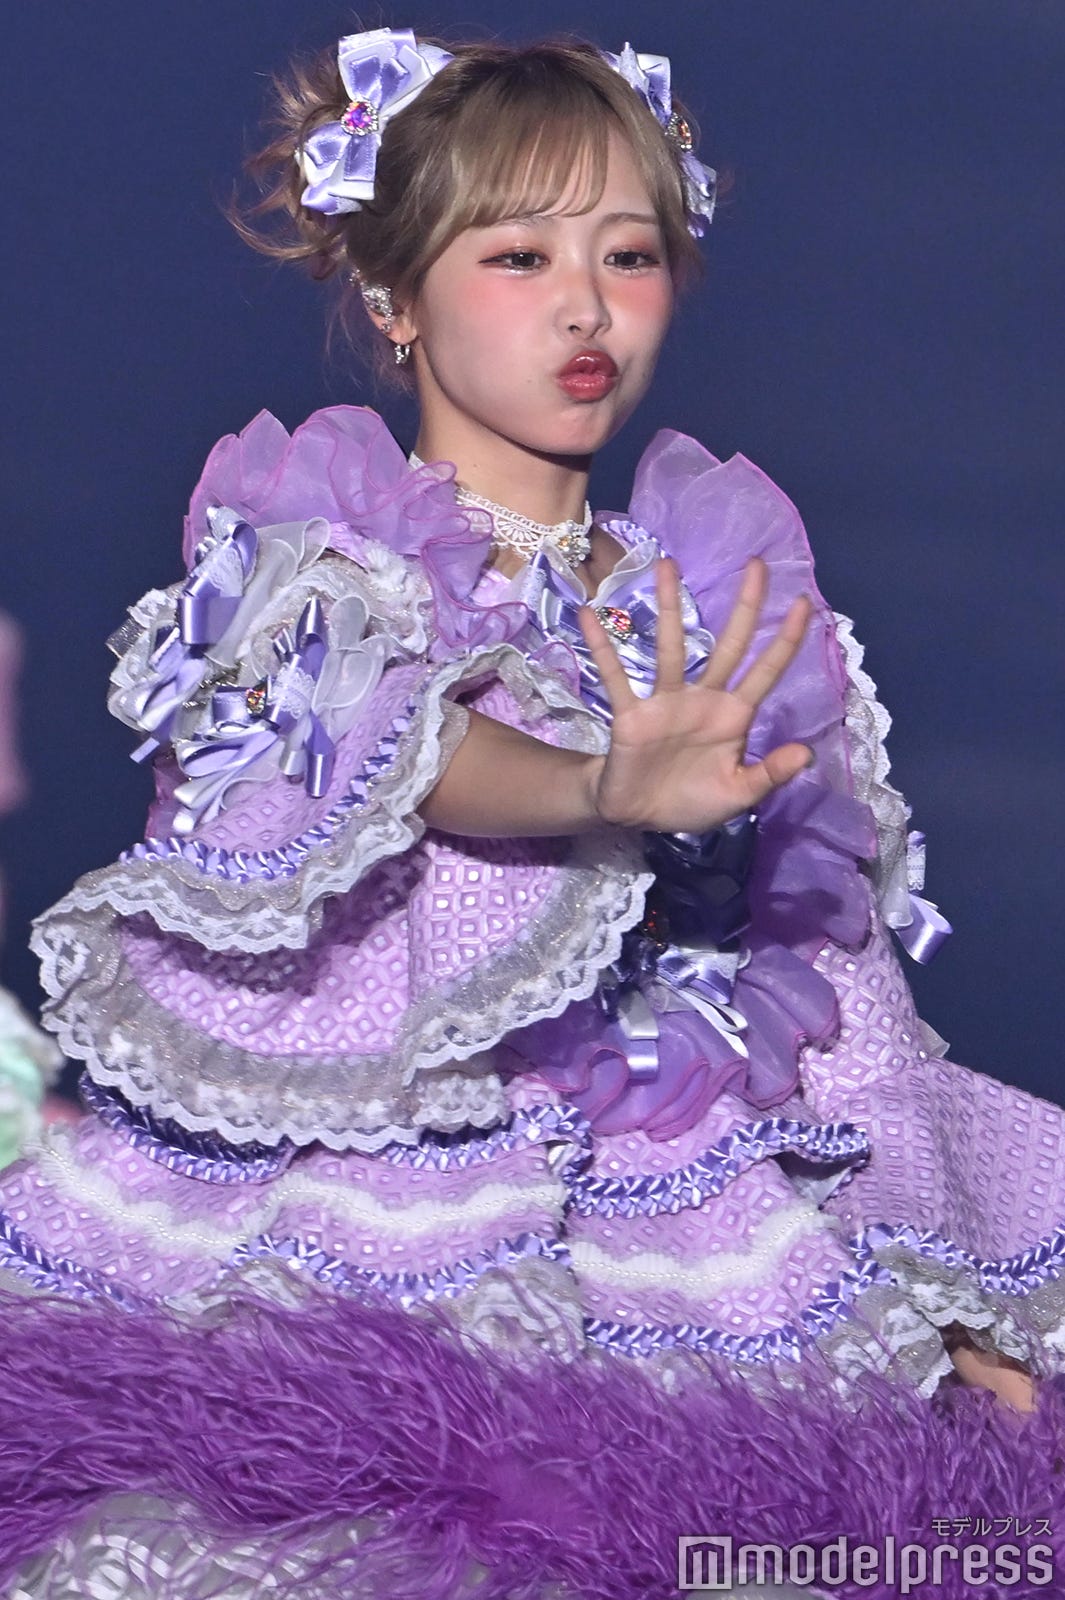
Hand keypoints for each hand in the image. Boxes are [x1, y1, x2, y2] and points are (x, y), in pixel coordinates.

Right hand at [578, 556, 812, 832]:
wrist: (639, 816)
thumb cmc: (691, 800)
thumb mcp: (738, 794)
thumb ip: (770, 774)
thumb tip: (807, 753)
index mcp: (734, 716)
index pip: (766, 670)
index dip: (785, 640)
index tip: (804, 603)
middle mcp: (704, 698)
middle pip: (730, 645)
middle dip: (745, 606)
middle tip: (757, 562)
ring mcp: (666, 702)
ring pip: (672, 647)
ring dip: (669, 607)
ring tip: (668, 565)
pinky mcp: (632, 714)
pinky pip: (616, 676)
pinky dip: (603, 647)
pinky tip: (590, 616)